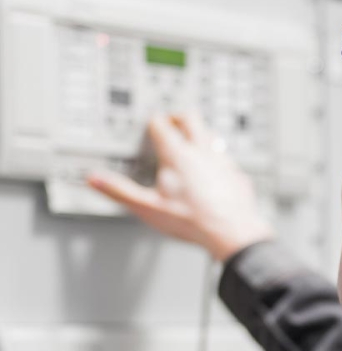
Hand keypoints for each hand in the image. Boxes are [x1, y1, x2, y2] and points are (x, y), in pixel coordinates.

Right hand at [88, 113, 274, 260]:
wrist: (232, 233)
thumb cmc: (192, 222)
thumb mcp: (148, 208)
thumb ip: (120, 192)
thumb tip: (94, 180)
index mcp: (178, 157)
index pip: (162, 125)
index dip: (154, 121)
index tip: (151, 122)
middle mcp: (202, 153)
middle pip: (191, 119)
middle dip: (178, 116)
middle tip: (171, 120)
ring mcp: (223, 162)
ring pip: (212, 135)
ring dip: (200, 134)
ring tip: (192, 140)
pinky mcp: (237, 175)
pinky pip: (227, 158)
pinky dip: (217, 158)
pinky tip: (215, 168)